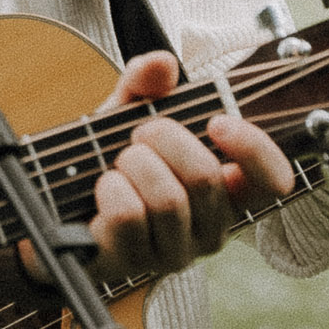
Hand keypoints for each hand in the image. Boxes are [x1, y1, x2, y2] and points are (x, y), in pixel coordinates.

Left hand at [86, 49, 299, 278]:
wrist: (56, 207)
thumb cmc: (108, 163)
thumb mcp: (125, 115)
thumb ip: (144, 85)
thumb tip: (160, 63)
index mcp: (225, 193)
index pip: (272, 181)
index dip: (254, 149)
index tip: (216, 122)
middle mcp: (209, 228)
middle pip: (204, 177)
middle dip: (163, 139)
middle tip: (138, 135)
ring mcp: (173, 253)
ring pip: (167, 199)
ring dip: (133, 165)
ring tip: (118, 164)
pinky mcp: (133, 265)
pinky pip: (128, 216)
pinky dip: (109, 188)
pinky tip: (103, 188)